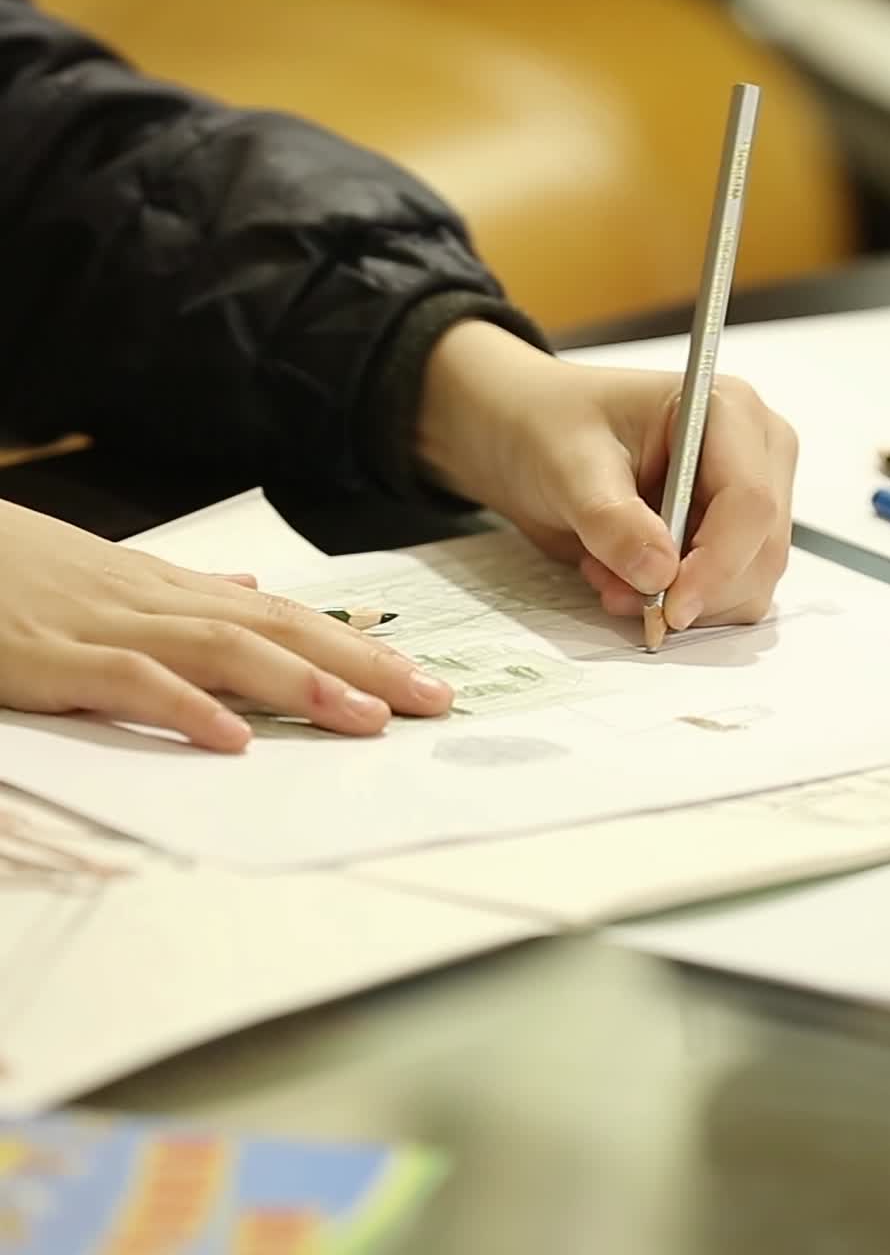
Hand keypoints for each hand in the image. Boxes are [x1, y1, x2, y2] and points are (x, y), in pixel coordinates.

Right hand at [0, 502, 451, 750]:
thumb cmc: (16, 566)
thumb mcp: (113, 574)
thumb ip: (186, 591)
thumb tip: (251, 588)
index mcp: (174, 591)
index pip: (286, 617)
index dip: (358, 648)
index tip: (420, 679)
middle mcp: (156, 602)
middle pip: (278, 631)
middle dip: (361, 666)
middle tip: (432, 701)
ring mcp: (105, 626)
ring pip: (222, 650)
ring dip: (300, 683)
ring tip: (367, 719)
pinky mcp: (50, 657)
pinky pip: (128, 683)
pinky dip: (184, 708)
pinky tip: (234, 739)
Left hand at [419, 321, 796, 630]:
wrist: (534, 438)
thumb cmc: (553, 428)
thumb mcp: (568, 467)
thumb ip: (613, 520)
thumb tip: (660, 572)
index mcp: (729, 410)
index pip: (751, 502)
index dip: (717, 564)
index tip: (670, 607)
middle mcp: (756, 453)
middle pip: (762, 550)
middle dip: (694, 589)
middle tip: (617, 590)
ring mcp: (750, 498)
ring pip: (750, 583)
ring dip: (680, 600)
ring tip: (610, 573)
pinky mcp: (734, 537)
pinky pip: (727, 595)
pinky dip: (677, 603)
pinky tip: (626, 576)